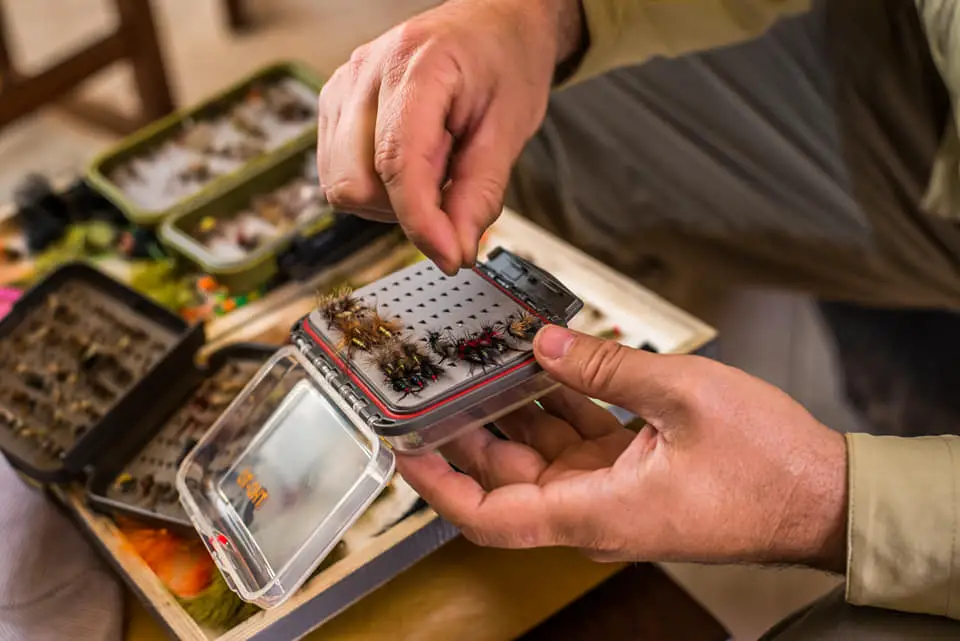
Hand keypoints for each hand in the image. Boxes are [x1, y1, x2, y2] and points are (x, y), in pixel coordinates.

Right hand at [315, 0, 583, 273]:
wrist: (491, 25)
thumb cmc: (503, 61)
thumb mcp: (511, 128)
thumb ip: (480, 193)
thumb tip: (456, 249)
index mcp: (416, 66)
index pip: (398, 161)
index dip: (421, 222)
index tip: (450, 256)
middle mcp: (365, 74)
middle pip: (356, 182)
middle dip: (405, 210)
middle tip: (451, 189)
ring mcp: (342, 89)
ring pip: (341, 185)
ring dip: (390, 201)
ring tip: (433, 167)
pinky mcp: (334, 108)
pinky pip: (339, 175)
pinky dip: (377, 188)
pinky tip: (411, 165)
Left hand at [397, 326, 848, 571]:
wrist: (821, 496)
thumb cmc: (767, 465)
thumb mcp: (681, 396)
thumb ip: (602, 366)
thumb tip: (542, 343)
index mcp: (597, 510)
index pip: (491, 513)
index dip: (439, 485)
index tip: (404, 452)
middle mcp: (594, 511)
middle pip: (503, 477)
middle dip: (464, 431)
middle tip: (432, 383)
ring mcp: (610, 493)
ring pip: (535, 457)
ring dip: (507, 413)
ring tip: (478, 363)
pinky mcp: (629, 474)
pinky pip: (573, 442)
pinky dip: (553, 406)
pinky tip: (538, 365)